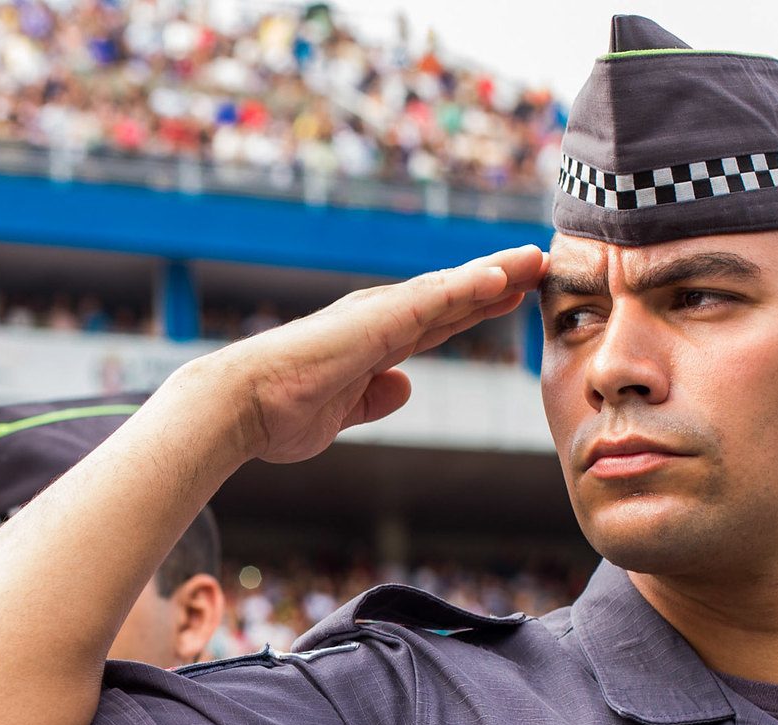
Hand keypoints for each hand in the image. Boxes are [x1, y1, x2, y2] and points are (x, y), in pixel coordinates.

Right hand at [198, 244, 543, 465]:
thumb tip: (404, 386)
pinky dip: (468, 286)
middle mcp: (377, 320)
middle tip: (537, 263)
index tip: (510, 297)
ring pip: (448, 289)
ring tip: (534, 258)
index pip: (436, 321)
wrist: (240, 407)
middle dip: (494, 282)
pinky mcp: (375, 321)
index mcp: (372, 343)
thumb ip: (374, 398)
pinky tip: (502, 276)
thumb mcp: (342, 413)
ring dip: (493, 273)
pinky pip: (432, 300)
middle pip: (450, 296)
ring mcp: (377, 316)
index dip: (474, 309)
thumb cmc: (277, 413)